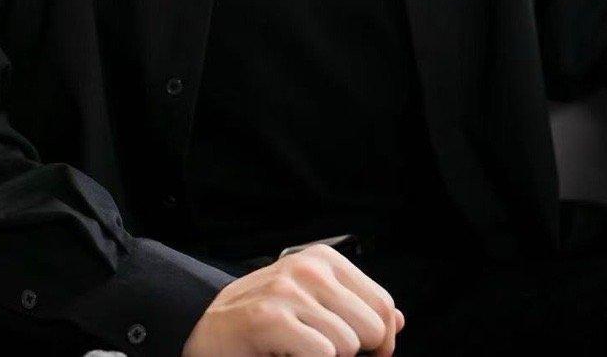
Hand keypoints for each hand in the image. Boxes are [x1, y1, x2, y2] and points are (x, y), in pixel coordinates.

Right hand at [181, 241, 405, 356]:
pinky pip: (323, 354)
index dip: (383, 339)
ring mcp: (290, 291)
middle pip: (372, 326)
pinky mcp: (271, 318)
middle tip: (327, 352)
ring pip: (348, 345)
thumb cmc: (264, 317)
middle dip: (357, 351)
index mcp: (325, 259)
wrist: (208, 327)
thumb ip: (355, 306)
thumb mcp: (313, 300)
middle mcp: (310, 268)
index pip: (383, 303)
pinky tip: (289, 354)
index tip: (370, 353)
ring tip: (303, 350)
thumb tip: (398, 320)